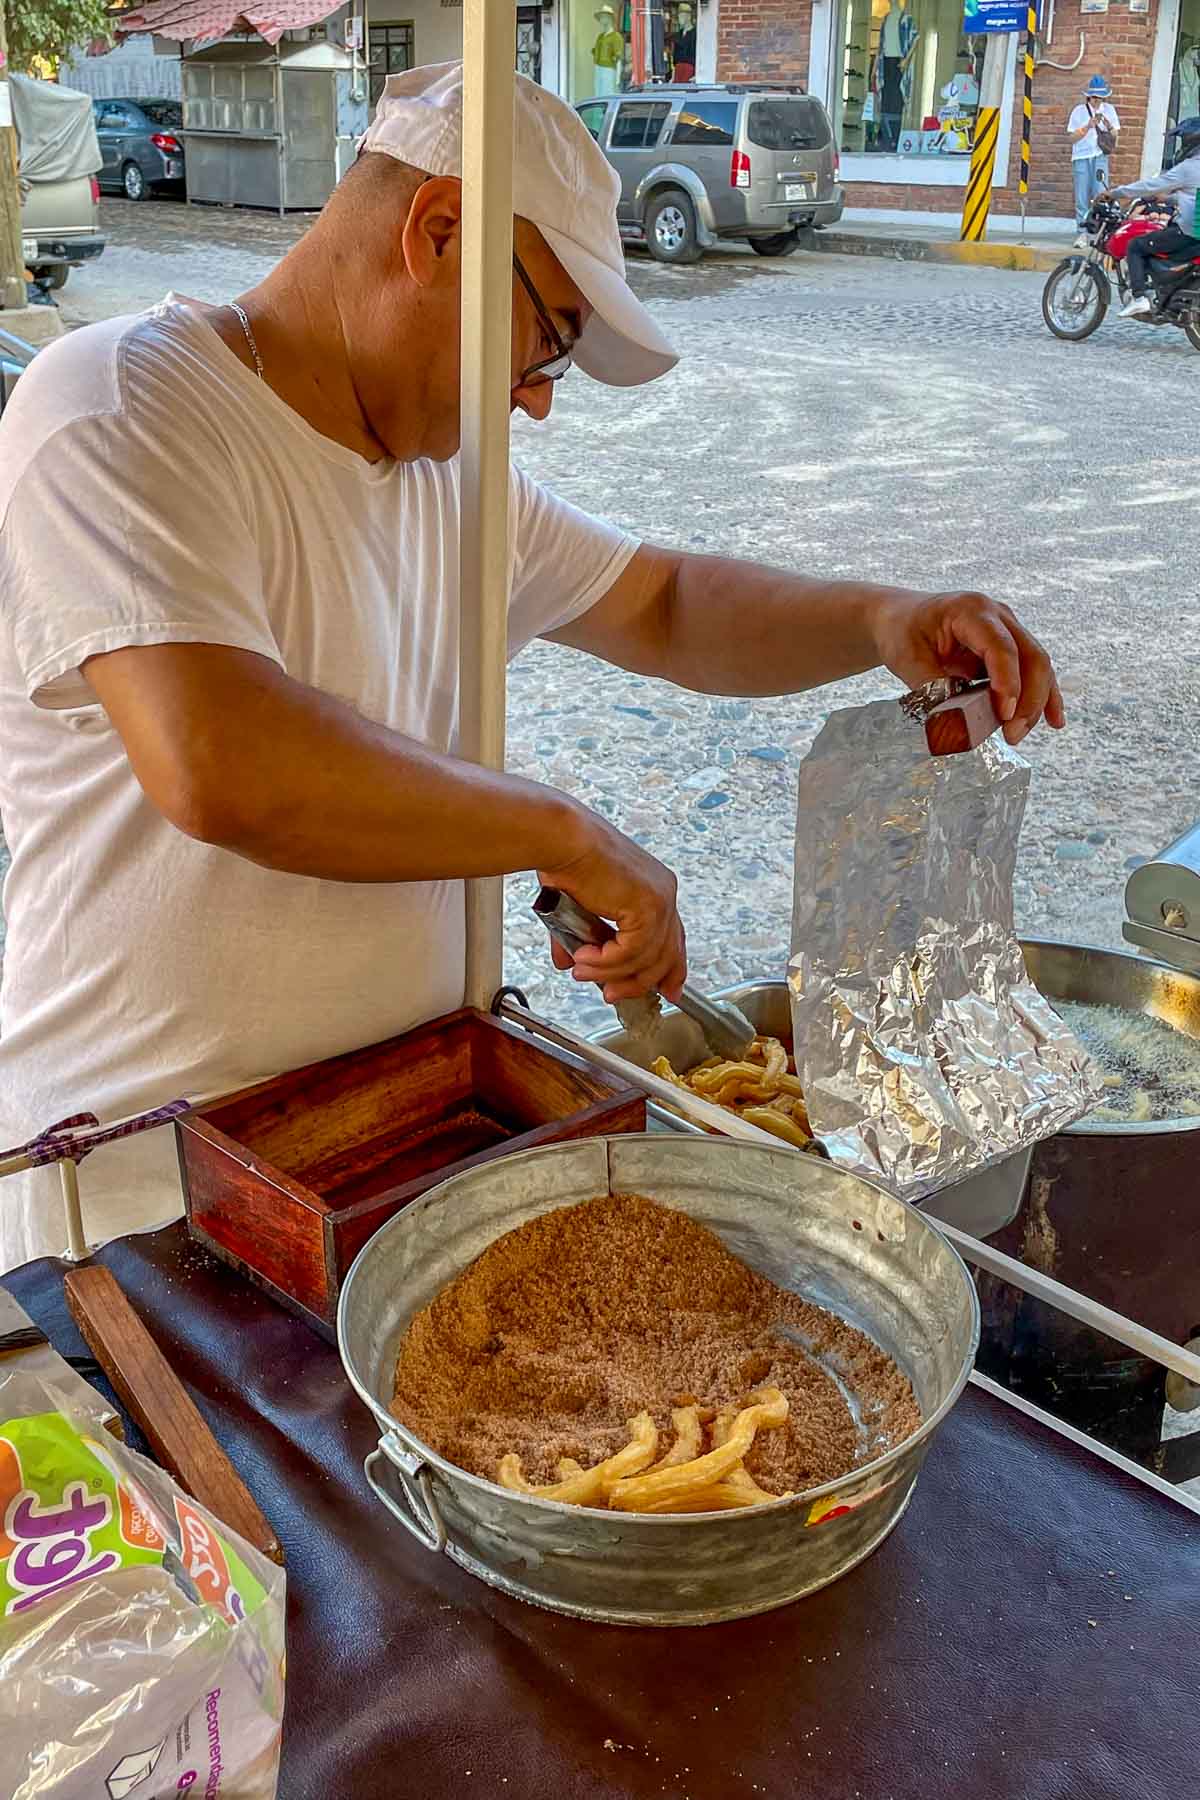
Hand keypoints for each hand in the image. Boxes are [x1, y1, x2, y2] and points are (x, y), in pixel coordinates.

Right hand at [539, 814, 686, 1002]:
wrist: (562, 840)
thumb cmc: (567, 859)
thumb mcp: (577, 909)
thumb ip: (581, 937)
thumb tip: (569, 961)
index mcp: (655, 888)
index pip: (672, 938)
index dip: (670, 969)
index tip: (666, 991)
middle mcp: (663, 892)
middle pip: (667, 954)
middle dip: (639, 982)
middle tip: (613, 993)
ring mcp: (660, 899)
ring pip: (645, 958)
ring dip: (610, 972)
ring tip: (583, 971)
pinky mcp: (648, 907)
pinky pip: (631, 952)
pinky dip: (606, 961)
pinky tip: (586, 958)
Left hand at [868, 590, 1064, 745]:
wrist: (899, 617)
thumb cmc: (901, 632)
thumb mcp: (906, 658)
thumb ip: (931, 687)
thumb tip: (955, 721)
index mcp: (970, 610)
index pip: (1000, 646)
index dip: (1008, 681)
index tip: (1005, 714)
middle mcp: (998, 615)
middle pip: (1031, 656)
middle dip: (1029, 698)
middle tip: (1013, 734)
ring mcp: (1008, 629)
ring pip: (1038, 665)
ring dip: (1035, 702)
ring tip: (1017, 734)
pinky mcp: (1011, 646)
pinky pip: (1033, 671)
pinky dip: (1044, 696)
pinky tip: (1054, 721)